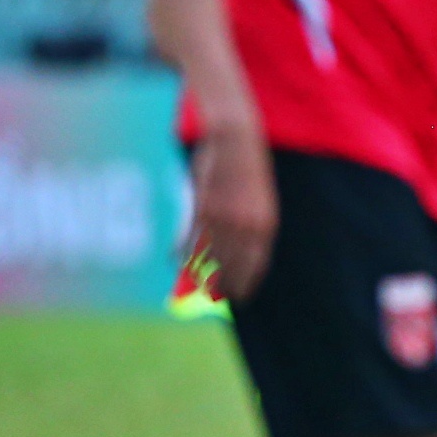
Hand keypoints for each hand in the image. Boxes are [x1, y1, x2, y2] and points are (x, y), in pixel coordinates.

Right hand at [189, 121, 276, 300]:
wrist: (234, 139)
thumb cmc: (241, 171)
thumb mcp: (251, 204)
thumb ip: (243, 231)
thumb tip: (225, 259)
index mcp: (263, 226)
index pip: (252, 267)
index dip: (242, 285)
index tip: (236, 297)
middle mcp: (245, 227)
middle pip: (226, 269)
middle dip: (214, 284)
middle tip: (203, 293)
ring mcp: (222, 218)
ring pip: (204, 257)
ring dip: (193, 270)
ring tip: (186, 276)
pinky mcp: (201, 209)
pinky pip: (187, 240)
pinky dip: (178, 251)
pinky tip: (173, 255)